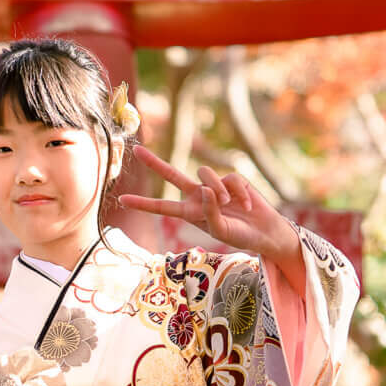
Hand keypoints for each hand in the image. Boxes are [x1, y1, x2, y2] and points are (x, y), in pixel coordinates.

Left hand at [116, 145, 306, 285]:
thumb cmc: (239, 235)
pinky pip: (229, 178)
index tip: (122, 200)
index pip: (162, 207)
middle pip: (172, 175)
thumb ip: (209, 211)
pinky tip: (246, 204)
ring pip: (204, 174)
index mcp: (190, 213)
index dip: (143, 204)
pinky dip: (238, 192)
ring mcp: (214, 186)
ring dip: (217, 189)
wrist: (263, 230)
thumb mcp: (220, 230)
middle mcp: (198, 196)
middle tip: (136, 150)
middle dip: (155, 163)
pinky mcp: (231, 178)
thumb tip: (205, 189)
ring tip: (229, 205)